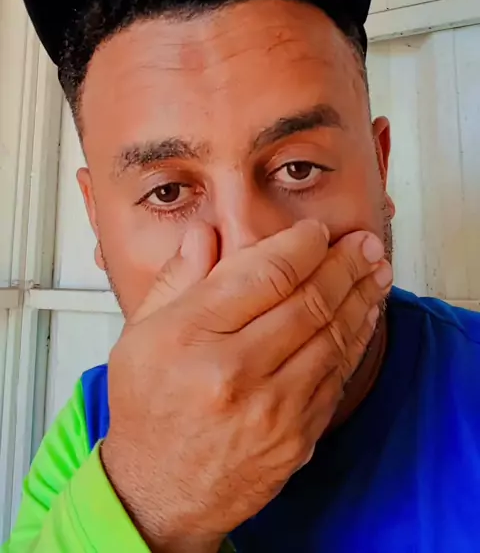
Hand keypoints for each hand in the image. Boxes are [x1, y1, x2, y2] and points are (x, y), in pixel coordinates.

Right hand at [101, 220, 391, 551]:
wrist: (157, 494)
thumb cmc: (147, 409)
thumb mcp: (140, 333)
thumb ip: (178, 278)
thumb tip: (206, 233)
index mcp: (191, 337)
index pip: (266, 274)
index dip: (302, 246)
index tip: (317, 232)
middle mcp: (234, 372)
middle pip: (308, 302)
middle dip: (344, 265)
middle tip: (363, 243)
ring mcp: (271, 411)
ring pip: (332, 338)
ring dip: (361, 298)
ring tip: (375, 270)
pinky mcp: (296, 438)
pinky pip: (336, 378)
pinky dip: (356, 341)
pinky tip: (363, 316)